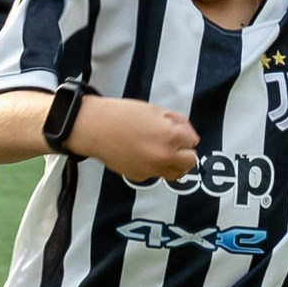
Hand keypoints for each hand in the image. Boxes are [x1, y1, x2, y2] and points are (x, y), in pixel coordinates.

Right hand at [73, 97, 201, 186]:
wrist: (95, 128)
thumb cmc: (123, 114)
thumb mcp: (155, 109)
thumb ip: (176, 121)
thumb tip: (186, 133)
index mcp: (171, 136)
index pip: (192, 140)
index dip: (183, 132)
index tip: (173, 128)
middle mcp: (165, 157)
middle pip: (190, 161)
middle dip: (184, 150)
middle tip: (173, 142)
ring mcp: (152, 170)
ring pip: (177, 173)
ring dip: (175, 163)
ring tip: (162, 153)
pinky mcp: (140, 177)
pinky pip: (156, 174)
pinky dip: (154, 166)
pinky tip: (142, 155)